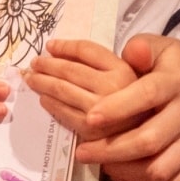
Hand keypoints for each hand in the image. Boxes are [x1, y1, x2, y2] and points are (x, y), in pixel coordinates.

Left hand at [23, 39, 139, 127]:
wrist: (147, 135)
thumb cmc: (135, 101)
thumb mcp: (128, 73)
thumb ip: (99, 58)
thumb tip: (54, 45)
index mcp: (123, 70)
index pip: (86, 50)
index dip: (65, 46)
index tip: (49, 45)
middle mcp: (113, 88)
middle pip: (70, 70)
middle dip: (47, 65)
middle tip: (34, 63)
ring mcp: (102, 111)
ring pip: (63, 90)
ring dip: (42, 83)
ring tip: (32, 78)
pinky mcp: (92, 131)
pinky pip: (63, 112)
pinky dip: (50, 104)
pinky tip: (43, 99)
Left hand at [30, 35, 179, 180]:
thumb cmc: (169, 64)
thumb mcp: (158, 47)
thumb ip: (141, 49)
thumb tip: (133, 51)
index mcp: (179, 80)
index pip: (148, 95)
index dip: (118, 107)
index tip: (90, 117)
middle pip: (151, 140)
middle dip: (112, 149)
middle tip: (82, 152)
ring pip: (159, 169)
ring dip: (123, 171)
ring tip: (99, 163)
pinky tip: (119, 174)